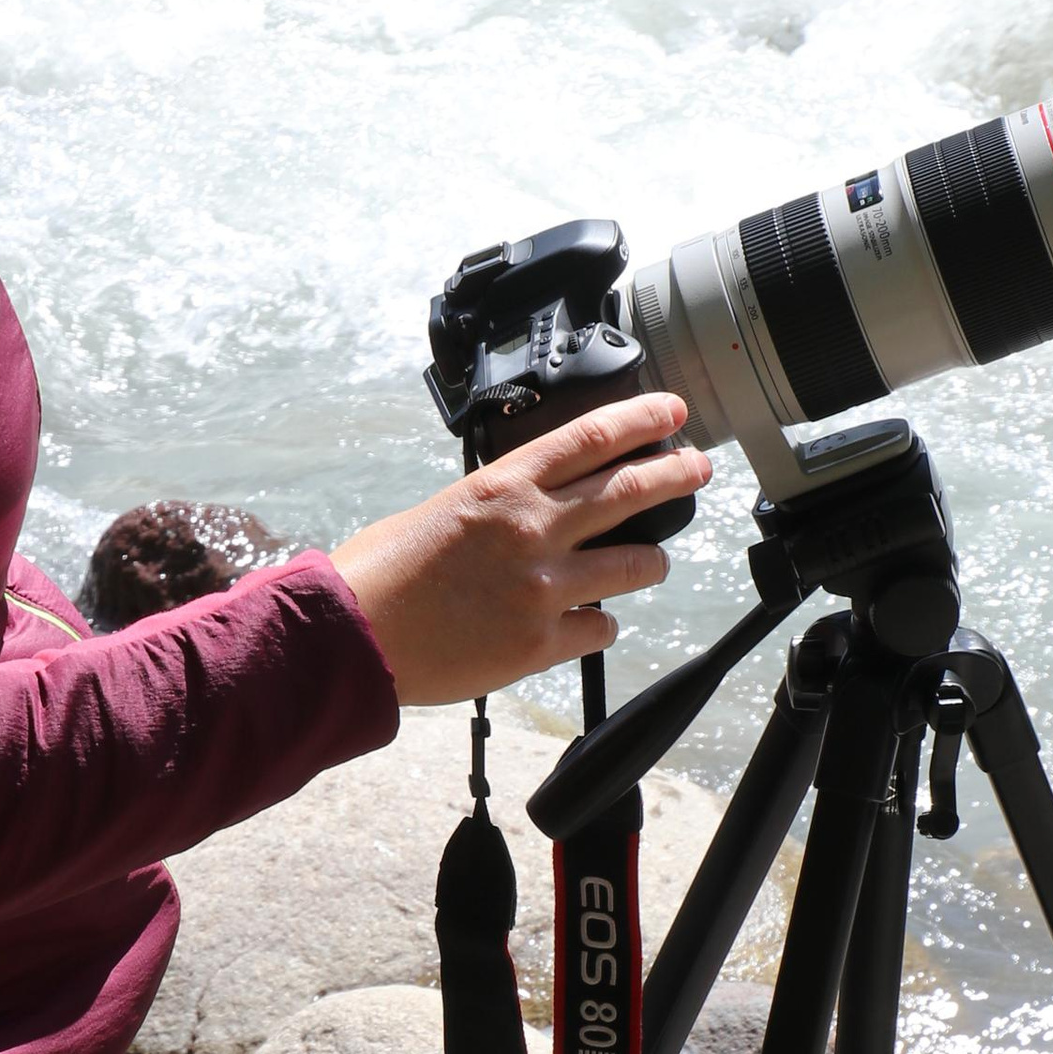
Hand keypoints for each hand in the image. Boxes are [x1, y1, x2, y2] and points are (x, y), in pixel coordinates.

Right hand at [332, 397, 711, 708]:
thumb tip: (529, 508)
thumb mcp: (442, 509)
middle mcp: (533, 529)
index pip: (592, 437)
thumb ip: (497, 504)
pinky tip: (589, 624)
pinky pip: (601, 629)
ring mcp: (542, 588)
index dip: (643, 418)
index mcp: (504, 486)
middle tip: (698, 467)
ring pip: (635, 566)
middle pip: (632, 489)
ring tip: (653, 562)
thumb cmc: (382, 573)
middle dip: (677, 472)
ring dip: (651, 562)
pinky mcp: (539, 643)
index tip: (672, 410)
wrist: (353, 635)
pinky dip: (600, 625)